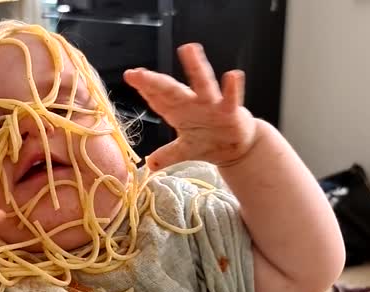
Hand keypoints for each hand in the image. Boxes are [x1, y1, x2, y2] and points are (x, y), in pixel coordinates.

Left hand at [124, 43, 258, 169]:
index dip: (145, 88)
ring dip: (196, 67)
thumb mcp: (185, 151)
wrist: (238, 147)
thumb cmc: (209, 141)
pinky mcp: (230, 112)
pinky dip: (232, 88)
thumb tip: (149, 165)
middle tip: (137, 73)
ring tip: (188, 48)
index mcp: (179, 112)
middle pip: (171, 90)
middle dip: (154, 82)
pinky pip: (231, 98)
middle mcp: (193, 104)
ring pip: (202, 84)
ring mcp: (212, 106)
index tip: (131, 75)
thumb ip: (167, 155)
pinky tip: (233, 75)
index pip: (158, 99)